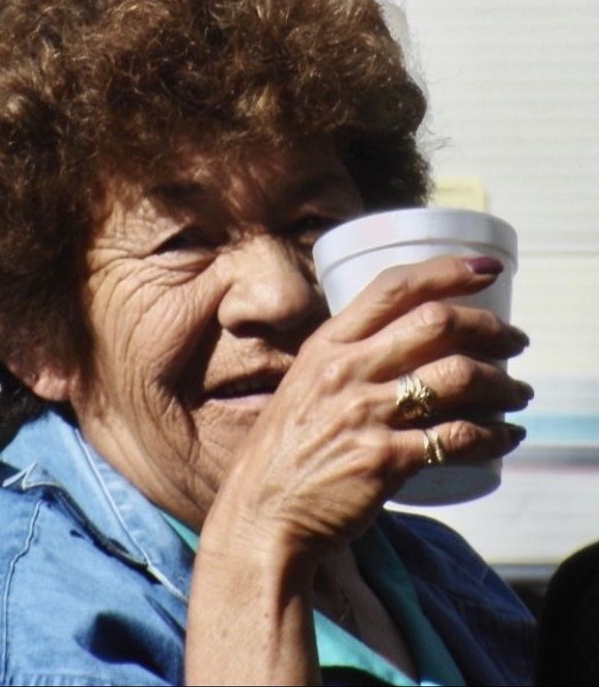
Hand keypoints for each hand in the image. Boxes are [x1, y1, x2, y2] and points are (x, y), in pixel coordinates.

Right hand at [209, 253, 530, 559]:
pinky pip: (455, 439)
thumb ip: (350, 359)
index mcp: (328, 345)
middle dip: (490, 328)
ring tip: (519, 393)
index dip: (447, 271)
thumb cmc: (288, 447)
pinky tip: (506, 437)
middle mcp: (346, 371)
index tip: (487, 269)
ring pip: (455, 377)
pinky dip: (492, 436)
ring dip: (502, 383)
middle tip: (516, 341)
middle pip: (435, 324)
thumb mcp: (306, 383)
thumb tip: (410, 341)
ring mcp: (365, 414)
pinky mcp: (384, 461)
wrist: (261, 511)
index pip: (393, 287)